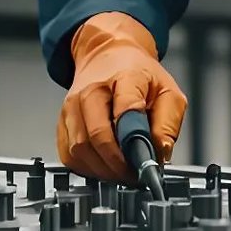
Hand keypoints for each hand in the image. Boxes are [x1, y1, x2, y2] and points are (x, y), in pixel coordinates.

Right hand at [57, 13, 186, 181]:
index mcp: (123, 77)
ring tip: (122, 172)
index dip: (137, 143)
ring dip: (103, 170)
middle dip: (119, 164)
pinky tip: (104, 166)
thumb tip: (160, 153)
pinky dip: (87, 168)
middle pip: (98, 137)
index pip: (126, 111)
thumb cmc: (139, 75)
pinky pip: (69, 156)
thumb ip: (168, 122)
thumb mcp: (168, 92)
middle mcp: (90, 91)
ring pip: (80, 150)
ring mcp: (71, 107)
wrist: (108, 56)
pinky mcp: (62, 123)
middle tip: (136, 174)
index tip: (148, 162)